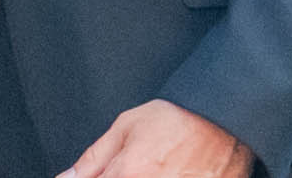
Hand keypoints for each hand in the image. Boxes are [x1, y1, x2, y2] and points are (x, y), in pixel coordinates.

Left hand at [63, 101, 250, 177]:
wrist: (225, 121)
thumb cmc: (178, 120)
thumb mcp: (127, 126)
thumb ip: (94, 157)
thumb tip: (67, 177)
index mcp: (126, 174)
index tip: (110, 171)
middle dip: (123, 176)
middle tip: (138, 166)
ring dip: (143, 177)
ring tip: (159, 165)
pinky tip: (171, 172)